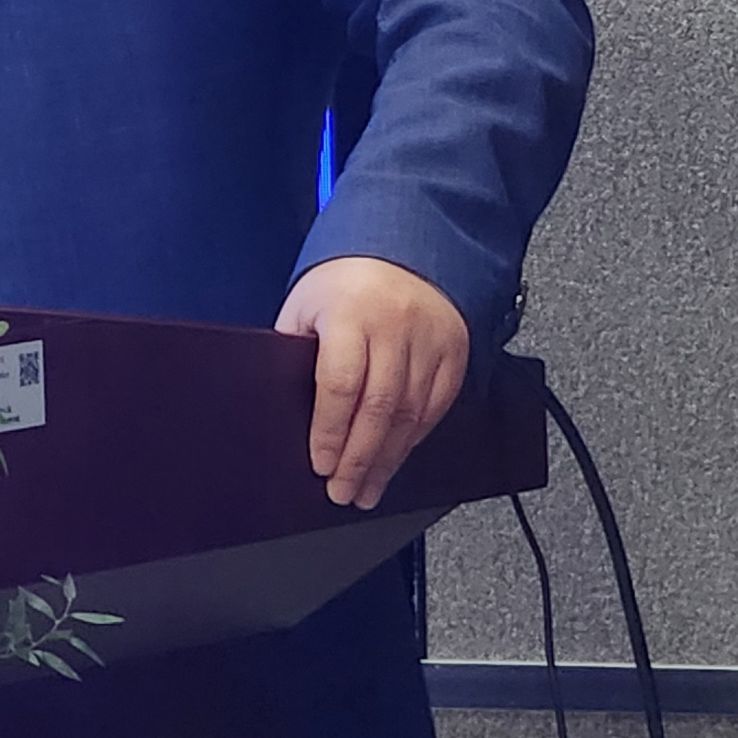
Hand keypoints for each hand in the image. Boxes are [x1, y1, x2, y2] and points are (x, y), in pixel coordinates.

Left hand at [275, 256, 469, 510]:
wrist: (407, 244)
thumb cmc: (346, 278)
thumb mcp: (307, 302)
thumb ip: (297, 347)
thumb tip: (284, 400)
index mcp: (351, 314)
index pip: (339, 385)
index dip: (329, 431)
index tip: (320, 463)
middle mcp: (394, 329)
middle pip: (378, 409)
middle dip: (358, 459)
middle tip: (343, 492)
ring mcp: (429, 342)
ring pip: (410, 416)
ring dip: (387, 460)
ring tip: (367, 488)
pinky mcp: (454, 354)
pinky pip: (435, 409)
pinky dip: (415, 440)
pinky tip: (397, 459)